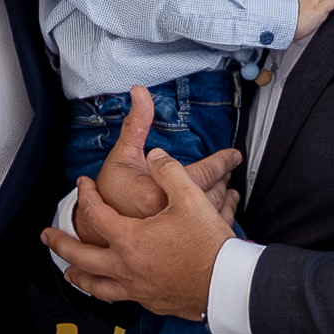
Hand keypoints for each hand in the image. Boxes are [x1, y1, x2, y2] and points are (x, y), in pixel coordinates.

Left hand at [45, 151, 231, 319]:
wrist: (226, 285)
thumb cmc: (209, 246)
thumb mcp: (190, 199)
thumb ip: (170, 172)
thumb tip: (156, 156)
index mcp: (130, 239)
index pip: (96, 214)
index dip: (86, 195)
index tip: (83, 184)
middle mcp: (126, 267)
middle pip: (81, 257)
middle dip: (60, 244)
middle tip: (48, 236)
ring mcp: (136, 289)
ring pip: (96, 285)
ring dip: (79, 276)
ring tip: (70, 272)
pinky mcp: (151, 303)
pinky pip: (120, 298)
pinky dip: (108, 291)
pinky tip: (112, 288)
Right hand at [85, 85, 240, 222]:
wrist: (99, 229)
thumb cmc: (110, 192)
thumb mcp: (121, 154)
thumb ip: (136, 124)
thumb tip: (140, 92)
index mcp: (159, 194)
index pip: (203, 173)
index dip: (222, 163)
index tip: (235, 155)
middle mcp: (171, 216)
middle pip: (211, 194)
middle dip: (223, 179)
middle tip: (230, 169)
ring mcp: (177, 232)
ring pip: (213, 213)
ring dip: (224, 198)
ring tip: (229, 188)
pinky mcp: (180, 241)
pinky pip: (208, 228)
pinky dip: (220, 216)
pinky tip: (224, 209)